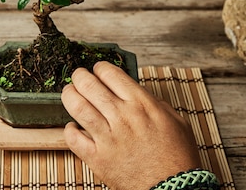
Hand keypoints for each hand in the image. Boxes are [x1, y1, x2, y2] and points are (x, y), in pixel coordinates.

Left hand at [61, 62, 200, 189]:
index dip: (100, 68)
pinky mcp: (98, 159)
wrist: (173, 189)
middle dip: (80, 76)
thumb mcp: (175, 120)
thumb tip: (135, 91)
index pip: (110, 73)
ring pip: (77, 106)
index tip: (98, 70)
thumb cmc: (177, 157)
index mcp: (141, 104)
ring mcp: (108, 138)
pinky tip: (73, 126)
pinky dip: (69, 129)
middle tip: (78, 76)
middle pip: (89, 85)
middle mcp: (122, 117)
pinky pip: (73, 139)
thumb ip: (153, 102)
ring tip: (69, 93)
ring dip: (69, 95)